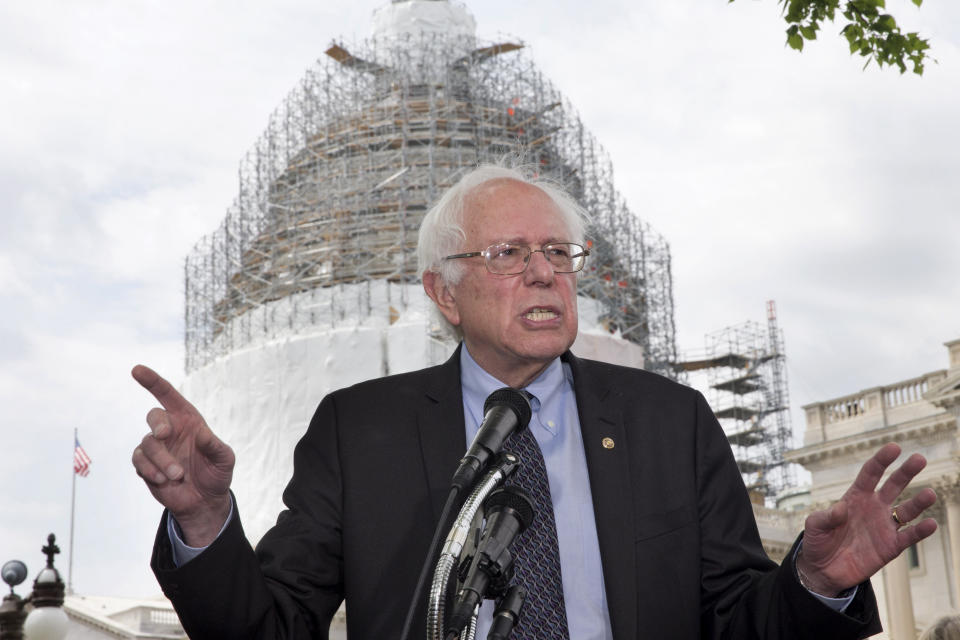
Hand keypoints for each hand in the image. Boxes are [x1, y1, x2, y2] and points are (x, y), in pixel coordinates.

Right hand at [131, 364, 234, 546]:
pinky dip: (149, 470)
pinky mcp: (145, 466)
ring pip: (146, 444)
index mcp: (188, 420)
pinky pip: (138, 461)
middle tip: (165, 435)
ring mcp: (156, 448)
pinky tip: (163, 480)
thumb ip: (215, 446)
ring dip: (160, 460)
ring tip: (177, 476)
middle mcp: (170, 430)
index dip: (152, 381)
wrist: (204, 501)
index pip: (168, 395)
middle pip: (153, 416)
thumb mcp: (224, 460)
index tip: (136, 369)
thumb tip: (202, 434)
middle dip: (158, 424)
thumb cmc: (216, 474)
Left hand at [797, 443, 936, 595]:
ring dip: (919, 502)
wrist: (823, 570)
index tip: (894, 447)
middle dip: (906, 472)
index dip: (882, 460)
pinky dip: (920, 530)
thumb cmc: (818, 542)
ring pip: (907, 510)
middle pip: (893, 485)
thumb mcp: (814, 526)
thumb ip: (826, 516)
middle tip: (920, 458)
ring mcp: (884, 526)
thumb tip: (841, 508)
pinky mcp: (891, 546)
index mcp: (855, 497)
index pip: (871, 474)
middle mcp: (873, 507)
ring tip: (930, 494)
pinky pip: (909, 536)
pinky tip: (930, 523)